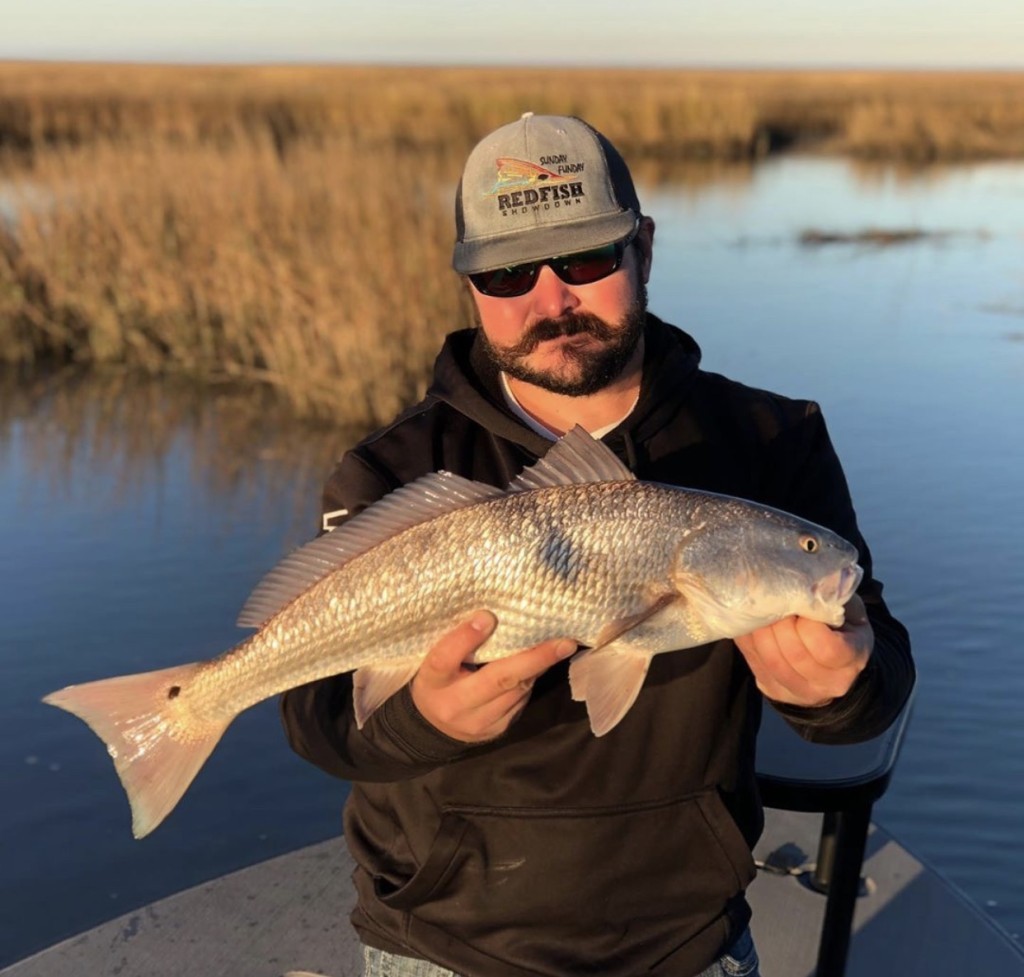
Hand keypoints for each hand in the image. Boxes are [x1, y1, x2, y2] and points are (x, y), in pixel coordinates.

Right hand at [411, 611, 577, 741]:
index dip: (465, 637)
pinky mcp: (497, 729)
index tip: (487, 615)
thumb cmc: (438, 679)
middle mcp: (454, 704)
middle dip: (534, 658)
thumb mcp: (436, 656)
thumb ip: (458, 640)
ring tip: (560, 646)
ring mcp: (478, 722)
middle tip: (564, 642)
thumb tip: (492, 614)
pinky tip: (542, 664)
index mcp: (432, 680)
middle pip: (497, 679)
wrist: (433, 727)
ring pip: (517, 690)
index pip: (444, 657)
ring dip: (540, 667)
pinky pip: (521, 700)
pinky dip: (532, 679)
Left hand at [733, 595, 872, 706]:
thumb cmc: (840, 626)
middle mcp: (828, 683)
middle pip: (793, 654)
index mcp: (852, 660)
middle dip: (778, 623)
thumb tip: (805, 578)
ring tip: (757, 609)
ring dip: (759, 631)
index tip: (799, 603)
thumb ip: (832, 597)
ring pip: (770, 662)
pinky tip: (748, 622)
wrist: (833, 664)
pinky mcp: (773, 691)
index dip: (807, 623)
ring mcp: (799, 692)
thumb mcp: (847, 608)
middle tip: (771, 601)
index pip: (826, 647)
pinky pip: (754, 664)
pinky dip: (747, 640)